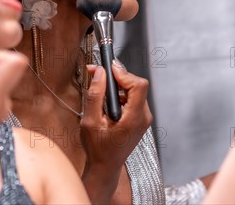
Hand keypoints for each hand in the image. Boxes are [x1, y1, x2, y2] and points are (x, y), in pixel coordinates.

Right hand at [80, 62, 151, 200]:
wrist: (105, 167)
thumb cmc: (97, 148)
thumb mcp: (90, 122)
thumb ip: (95, 95)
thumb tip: (99, 72)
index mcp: (134, 119)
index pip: (139, 85)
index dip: (124, 73)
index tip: (108, 69)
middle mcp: (144, 118)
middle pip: (138, 85)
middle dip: (119, 78)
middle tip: (99, 75)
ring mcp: (144, 118)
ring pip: (136, 90)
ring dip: (119, 86)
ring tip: (102, 91)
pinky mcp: (141, 119)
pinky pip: (134, 98)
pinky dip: (121, 94)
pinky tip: (108, 102)